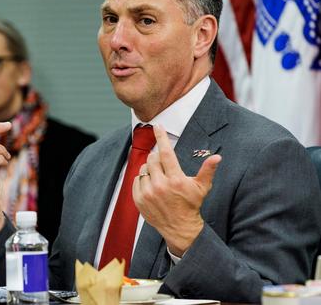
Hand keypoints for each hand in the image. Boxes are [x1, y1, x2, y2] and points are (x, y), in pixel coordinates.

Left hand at [132, 125, 221, 255]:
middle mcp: (160, 185)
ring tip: (160, 179)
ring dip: (150, 170)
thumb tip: (217, 157)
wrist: (179, 228)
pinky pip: (136, 180)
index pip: (166, 153)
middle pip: (152, 159)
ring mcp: (148, 193)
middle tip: (164, 166)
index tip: (157, 126)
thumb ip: (208, 170)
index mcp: (176, 180)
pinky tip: (152, 186)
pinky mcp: (139, 199)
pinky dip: (142, 180)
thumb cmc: (191, 205)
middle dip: (157, 158)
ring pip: (143, 169)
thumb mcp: (201, 188)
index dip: (161, 138)